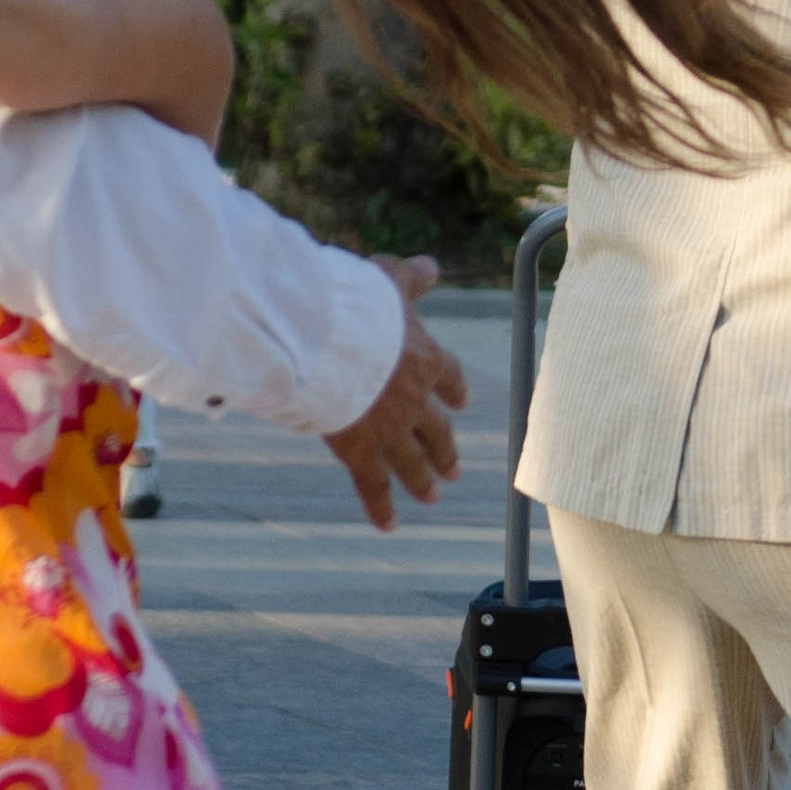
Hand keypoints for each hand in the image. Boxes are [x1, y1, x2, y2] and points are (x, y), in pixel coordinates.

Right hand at [325, 255, 468, 530]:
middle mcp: (415, 400)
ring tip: (432, 496)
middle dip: (446, 451)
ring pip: (412, 462)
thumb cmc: (358, 304)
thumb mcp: (388, 281)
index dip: (455, 391)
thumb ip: (410, 278)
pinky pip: (373, 485)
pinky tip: (389, 525)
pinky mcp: (361, 450)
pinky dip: (380, 506)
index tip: (460, 403)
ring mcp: (390, 430)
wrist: (329, 341)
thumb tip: (431, 264)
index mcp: (426, 359)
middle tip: (455, 470)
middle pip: (437, 432)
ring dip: (423, 481)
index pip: (449, 378)